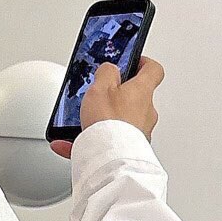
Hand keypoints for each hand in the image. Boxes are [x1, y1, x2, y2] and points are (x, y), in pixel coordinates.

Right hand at [50, 58, 164, 155]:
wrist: (111, 159)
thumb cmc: (110, 123)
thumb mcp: (101, 87)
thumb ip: (107, 72)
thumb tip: (109, 69)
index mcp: (142, 91)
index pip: (152, 70)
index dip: (143, 62)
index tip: (134, 60)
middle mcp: (146, 113)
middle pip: (136, 97)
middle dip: (119, 95)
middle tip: (103, 93)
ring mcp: (139, 133)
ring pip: (122, 121)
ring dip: (104, 120)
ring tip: (84, 121)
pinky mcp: (128, 150)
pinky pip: (108, 142)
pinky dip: (90, 141)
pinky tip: (69, 144)